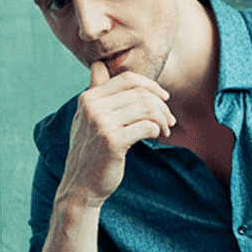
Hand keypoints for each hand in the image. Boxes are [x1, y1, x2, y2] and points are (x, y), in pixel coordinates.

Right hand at [57, 61, 175, 207]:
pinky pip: (146, 127)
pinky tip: (158, 137)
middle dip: (162, 105)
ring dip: (163, 119)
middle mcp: (92, 107)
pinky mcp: (112, 141)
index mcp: (88, 98)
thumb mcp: (86, 118)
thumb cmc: (91, 151)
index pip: (128, 79)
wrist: (81, 186)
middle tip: (170, 120)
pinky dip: (157, 130)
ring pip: (146, 108)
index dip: (151, 85)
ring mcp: (101, 124)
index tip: (164, 98)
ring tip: (166, 129)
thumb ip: (96, 92)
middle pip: (140, 93)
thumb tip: (99, 64)